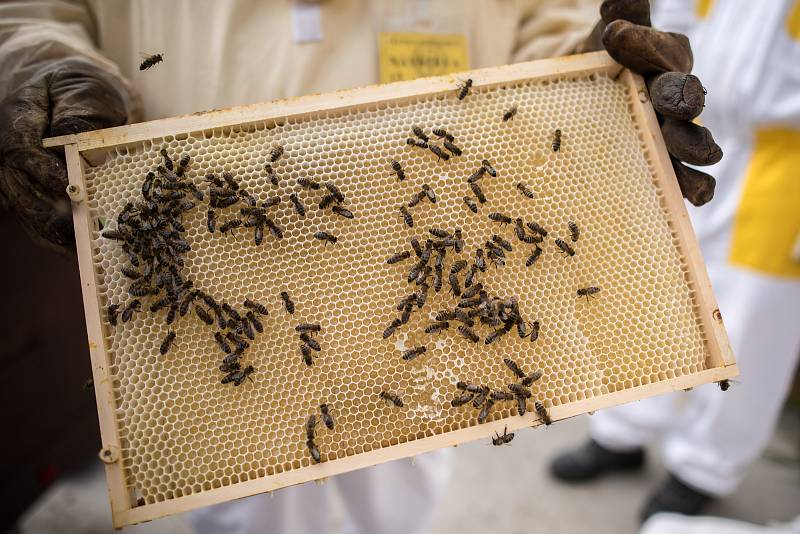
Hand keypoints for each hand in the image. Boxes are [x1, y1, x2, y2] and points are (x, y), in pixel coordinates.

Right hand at [0, 57, 135, 250]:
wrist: (58, 88)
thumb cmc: (75, 86)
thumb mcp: (83, 84)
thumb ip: (82, 107)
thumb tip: (74, 134)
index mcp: (16, 119)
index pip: (23, 151)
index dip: (47, 174)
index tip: (73, 191)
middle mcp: (6, 152)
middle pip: (21, 189)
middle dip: (52, 213)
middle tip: (83, 232)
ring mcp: (11, 176)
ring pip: (25, 211)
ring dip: (54, 234)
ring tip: (84, 252)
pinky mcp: (24, 193)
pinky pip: (34, 221)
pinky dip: (55, 239)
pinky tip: (77, 253)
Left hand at [595, 0, 719, 205]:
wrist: (599, 99)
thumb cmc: (608, 63)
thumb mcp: (609, 36)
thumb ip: (621, 15)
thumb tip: (617, 6)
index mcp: (667, 60)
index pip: (661, 49)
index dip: (642, 43)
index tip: (614, 35)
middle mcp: (676, 99)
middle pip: (684, 99)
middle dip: (680, 102)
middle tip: (673, 104)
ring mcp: (674, 134)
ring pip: (693, 141)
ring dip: (694, 149)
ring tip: (700, 157)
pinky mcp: (666, 165)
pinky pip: (687, 177)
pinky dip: (692, 187)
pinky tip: (693, 197)